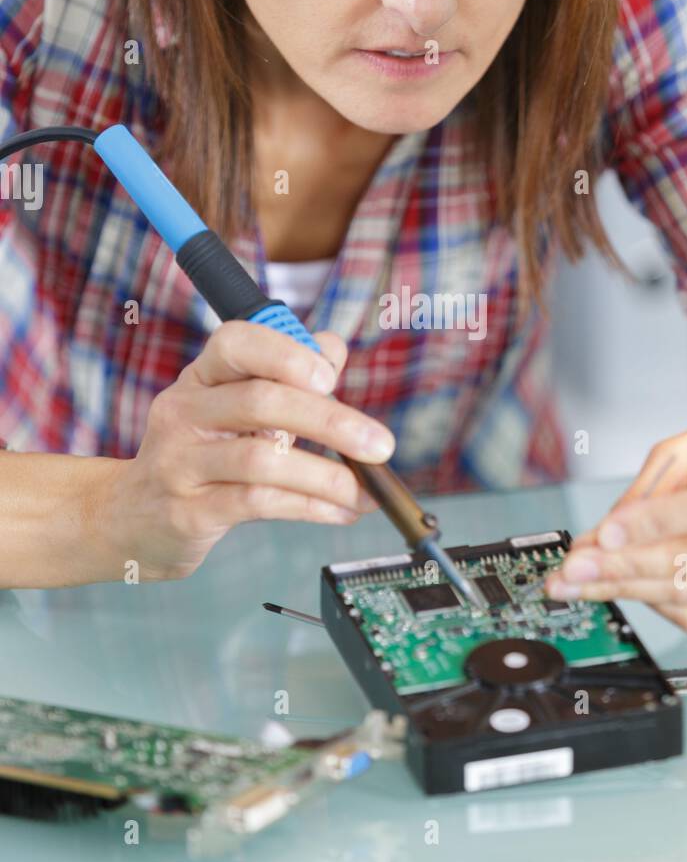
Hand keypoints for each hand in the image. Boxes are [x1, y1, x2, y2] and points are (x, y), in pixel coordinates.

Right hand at [99, 321, 392, 581]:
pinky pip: (257, 503)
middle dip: (330, 421)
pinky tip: (340, 511)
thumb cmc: (200, 456)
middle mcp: (184, 412)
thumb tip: (332, 348)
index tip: (330, 376)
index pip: (235, 342)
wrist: (132, 519)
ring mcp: (180, 462)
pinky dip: (309, 507)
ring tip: (364, 491)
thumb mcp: (232, 409)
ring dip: (327, 475)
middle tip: (380, 444)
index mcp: (201, 378)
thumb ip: (284, 377)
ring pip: (262, 459)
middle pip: (261, 401)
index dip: (285, 353)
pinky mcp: (188, 510)